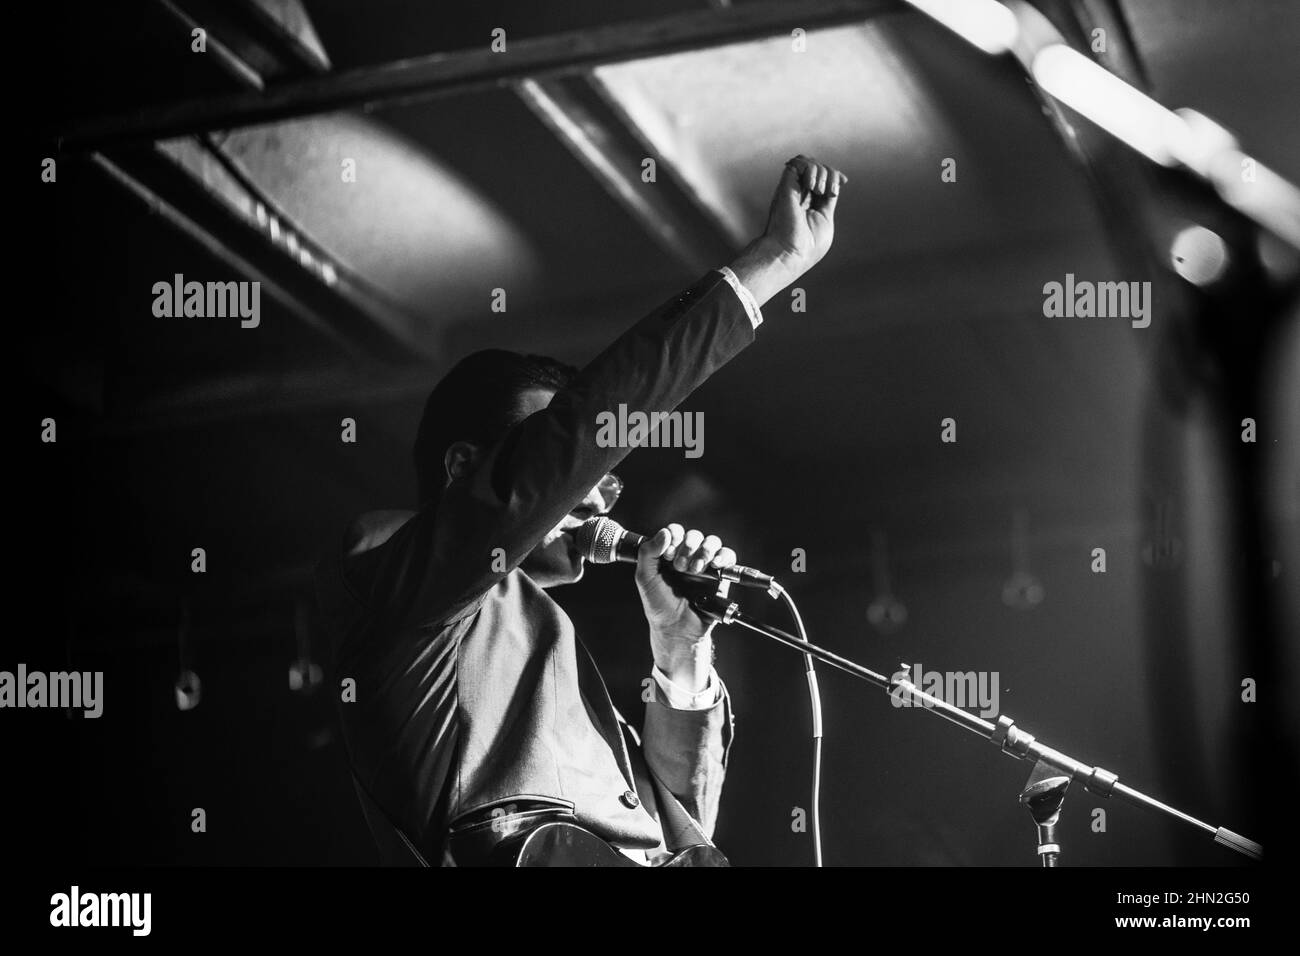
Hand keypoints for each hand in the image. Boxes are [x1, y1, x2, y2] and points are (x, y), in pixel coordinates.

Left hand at [635, 523, 737, 689]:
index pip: (675, 532)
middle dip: (688, 547)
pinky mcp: (721, 576)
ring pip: (711, 542)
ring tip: (695, 569)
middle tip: (680, 566)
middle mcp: (688, 557)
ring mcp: (705, 566)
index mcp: (669, 555)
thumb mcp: (645, 577)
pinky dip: (723, 556)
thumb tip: (665, 532)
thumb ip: (648, 553)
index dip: (674, 536)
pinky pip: (728, 556)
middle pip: (694, 535)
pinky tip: (715, 564)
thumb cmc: (659, 605)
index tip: (668, 553)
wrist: (676, 628)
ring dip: (704, 551)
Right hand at [765, 155, 845, 267]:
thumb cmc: (807, 245)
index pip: (823, 177)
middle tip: (830, 193)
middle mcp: (798, 194)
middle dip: (830, 174)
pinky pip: (799, 162)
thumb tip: (836, 184)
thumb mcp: (825, 220)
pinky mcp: (786, 186)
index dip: (834, 174)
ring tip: (820, 191)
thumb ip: (828, 202)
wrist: (789, 253)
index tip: (843, 181)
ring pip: (809, 162)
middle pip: (818, 167)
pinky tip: (812, 186)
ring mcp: (792, 189)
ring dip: (822, 172)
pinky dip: (811, 169)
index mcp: (808, 203)